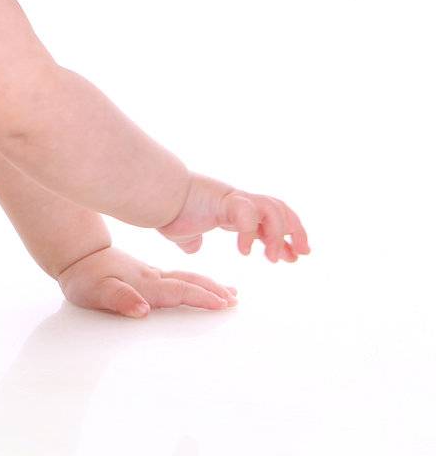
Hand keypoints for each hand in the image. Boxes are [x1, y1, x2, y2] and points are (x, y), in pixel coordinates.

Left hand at [56, 245, 236, 318]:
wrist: (76, 254)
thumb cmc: (83, 278)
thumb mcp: (93, 291)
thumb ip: (118, 298)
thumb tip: (142, 310)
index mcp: (143, 283)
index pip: (177, 291)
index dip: (200, 297)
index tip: (222, 303)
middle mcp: (151, 277)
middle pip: (188, 283)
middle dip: (213, 291)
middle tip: (235, 301)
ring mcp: (151, 274)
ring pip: (186, 279)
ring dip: (209, 286)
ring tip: (231, 294)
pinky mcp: (147, 274)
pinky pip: (178, 278)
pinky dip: (195, 282)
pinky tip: (202, 285)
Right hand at [156, 172, 310, 261]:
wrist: (155, 196)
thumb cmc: (166, 212)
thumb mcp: (183, 233)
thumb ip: (193, 241)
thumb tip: (193, 247)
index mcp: (233, 209)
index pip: (269, 221)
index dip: (284, 238)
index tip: (294, 257)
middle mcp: (238, 201)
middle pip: (280, 209)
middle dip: (296, 231)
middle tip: (301, 254)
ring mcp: (234, 197)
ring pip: (273, 209)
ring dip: (279, 235)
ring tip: (274, 258)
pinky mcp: (226, 198)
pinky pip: (248, 214)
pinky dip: (250, 232)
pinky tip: (244, 250)